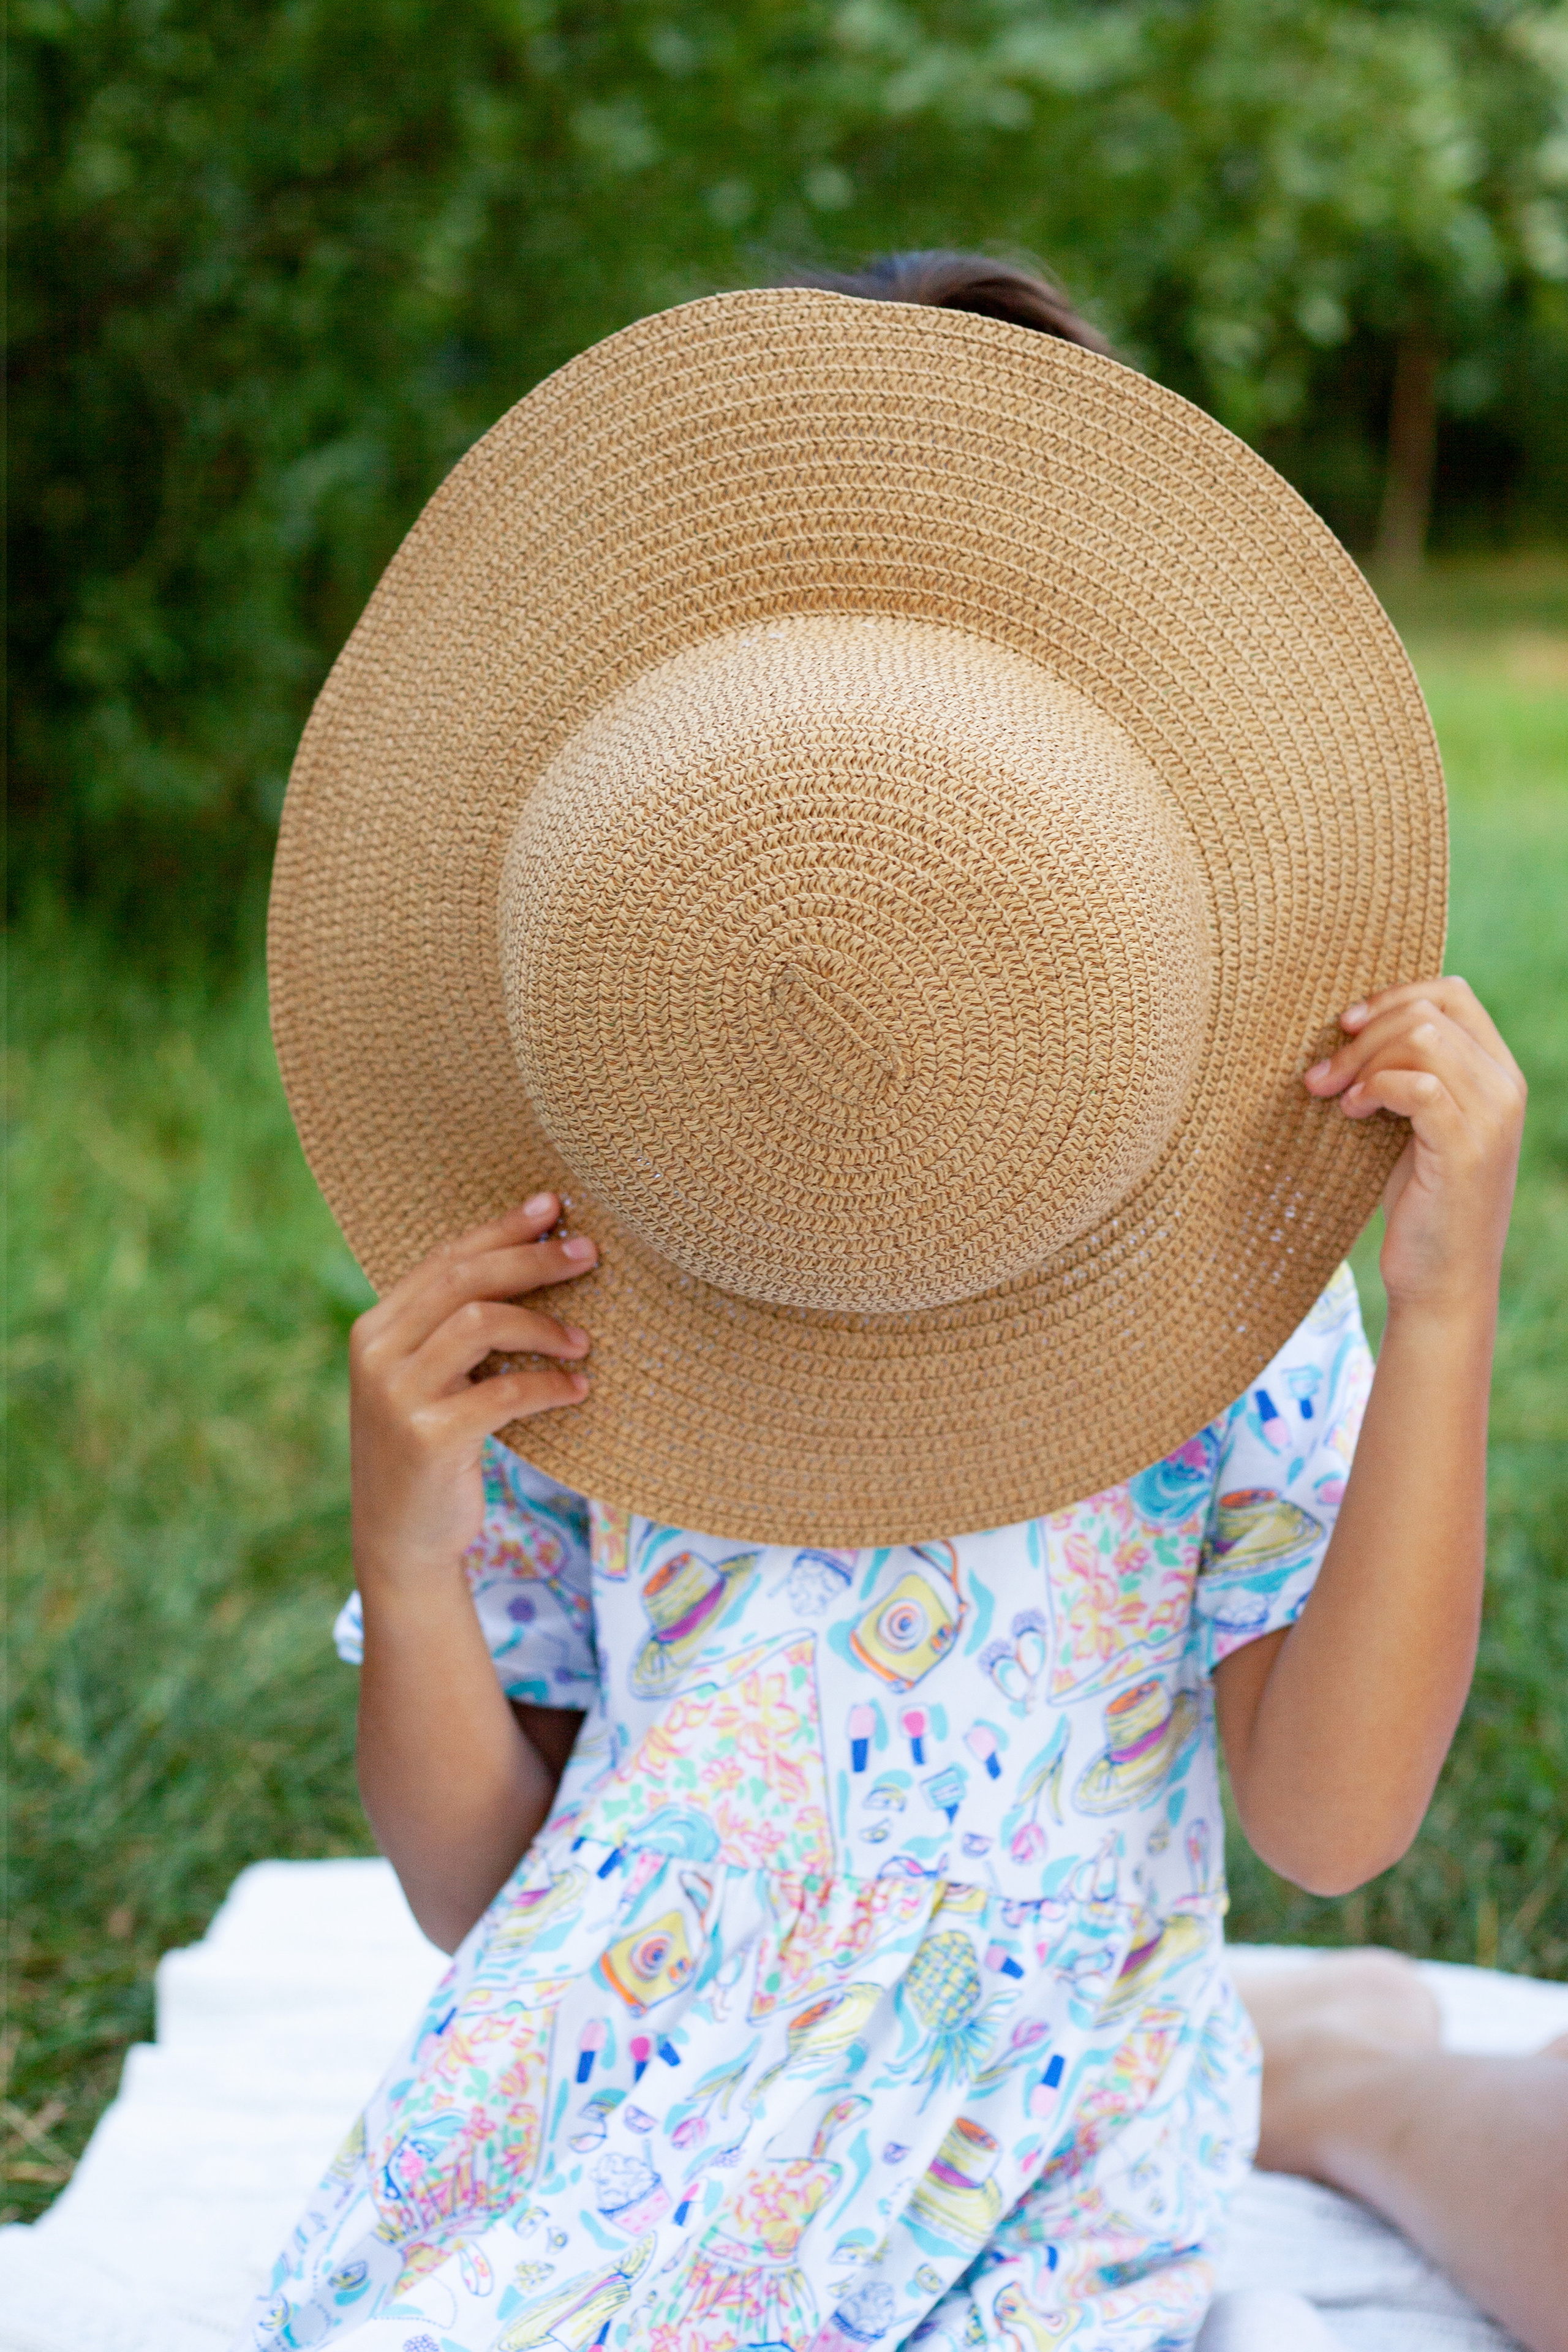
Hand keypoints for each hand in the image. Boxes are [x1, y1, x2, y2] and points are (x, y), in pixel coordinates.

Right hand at [348, 1193, 594, 1593]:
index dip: (502, 1229)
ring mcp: (398, 1395)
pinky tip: (577, 1389)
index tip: (553, 1206)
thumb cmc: (430, 1450)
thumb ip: (453, 1329)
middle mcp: (378, 1353)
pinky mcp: (428, 1438)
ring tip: (582, 1341)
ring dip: (542, 1324)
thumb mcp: (429, 1381)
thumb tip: (531, 1263)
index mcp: (376, 1328)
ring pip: (479, 1323)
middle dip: (532, 1260)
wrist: (401, 1538)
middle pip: (464, 1279)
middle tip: (588, 1252)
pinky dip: (548, 1386)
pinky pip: (503, 1392)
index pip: (445, 1259)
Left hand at [1305, 978, 1524, 1315]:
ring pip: (1422, 1039)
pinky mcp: (1467, 1147)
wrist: (1441, 1279)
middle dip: (1362, 1035)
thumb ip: (1403, 1071)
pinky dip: (1375, 1088)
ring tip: (1336, 1096)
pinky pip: (1418, 1085)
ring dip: (1362, 1060)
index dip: (1392, 997)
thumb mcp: (1412, 1123)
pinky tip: (1353, 1112)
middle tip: (1321, 1076)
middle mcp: (1505, 1086)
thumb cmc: (1419, 1201)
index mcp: (1496, 1071)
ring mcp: (1491, 1116)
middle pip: (1428, 1012)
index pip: (1452, 994)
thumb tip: (1348, 1024)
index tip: (1345, 1026)